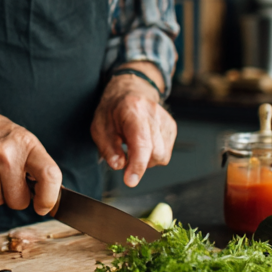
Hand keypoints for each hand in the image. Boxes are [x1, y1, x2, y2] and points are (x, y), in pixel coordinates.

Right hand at [0, 106, 61, 215]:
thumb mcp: (20, 138)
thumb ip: (35, 164)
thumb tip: (50, 196)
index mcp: (25, 143)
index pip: (49, 175)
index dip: (49, 197)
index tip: (43, 207)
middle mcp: (6, 155)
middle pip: (19, 201)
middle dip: (16, 197)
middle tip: (9, 178)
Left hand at [91, 72, 175, 187]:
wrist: (129, 91)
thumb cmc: (113, 109)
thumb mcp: (100, 128)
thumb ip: (108, 148)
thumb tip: (119, 166)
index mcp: (133, 111)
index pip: (141, 144)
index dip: (137, 166)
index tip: (130, 180)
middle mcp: (154, 114)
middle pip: (156, 153)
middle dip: (140, 163)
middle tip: (125, 157)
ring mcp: (165, 120)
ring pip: (163, 155)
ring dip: (147, 160)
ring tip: (133, 147)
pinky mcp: (171, 127)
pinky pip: (166, 151)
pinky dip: (153, 154)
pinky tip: (143, 144)